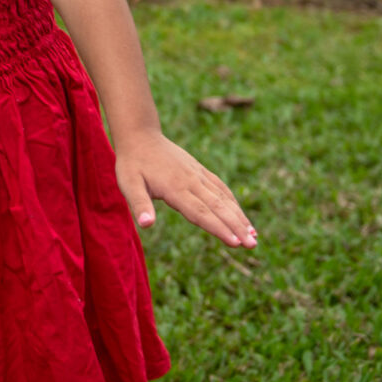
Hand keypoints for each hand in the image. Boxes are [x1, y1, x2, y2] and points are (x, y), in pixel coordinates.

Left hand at [113, 131, 257, 249]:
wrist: (140, 135)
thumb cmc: (132, 163)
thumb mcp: (128, 184)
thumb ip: (139, 204)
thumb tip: (147, 225)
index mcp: (175, 188)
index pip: (200, 213)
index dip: (219, 228)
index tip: (236, 243)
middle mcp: (191, 181)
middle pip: (218, 208)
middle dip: (237, 227)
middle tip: (253, 246)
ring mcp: (197, 175)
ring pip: (223, 198)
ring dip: (239, 217)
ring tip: (254, 235)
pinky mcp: (199, 170)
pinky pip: (220, 187)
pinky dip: (233, 202)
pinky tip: (240, 214)